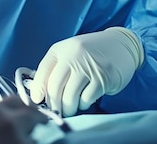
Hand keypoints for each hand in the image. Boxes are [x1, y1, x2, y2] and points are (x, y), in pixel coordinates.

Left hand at [29, 27, 143, 116]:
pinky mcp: (103, 78)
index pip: (43, 71)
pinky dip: (83, 104)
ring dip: (68, 108)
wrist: (120, 45)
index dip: (37, 88)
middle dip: (53, 103)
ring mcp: (89, 67)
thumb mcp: (68, 52)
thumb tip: (39, 91)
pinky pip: (87, 98)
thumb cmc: (89, 52)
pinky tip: (83, 101)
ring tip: (69, 109)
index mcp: (61, 49)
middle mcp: (73, 56)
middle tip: (55, 111)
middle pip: (55, 86)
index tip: (36, 100)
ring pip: (70, 96)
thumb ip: (54, 68)